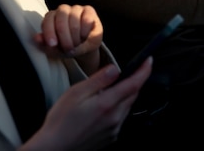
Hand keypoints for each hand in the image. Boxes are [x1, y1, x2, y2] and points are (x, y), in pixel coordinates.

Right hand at [19, 58, 152, 150]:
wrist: (54, 148)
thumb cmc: (61, 121)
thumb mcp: (77, 93)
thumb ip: (99, 80)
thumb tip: (115, 69)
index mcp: (107, 104)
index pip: (134, 84)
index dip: (144, 70)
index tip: (148, 60)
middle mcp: (114, 118)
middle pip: (133, 95)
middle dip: (134, 81)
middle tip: (130, 70)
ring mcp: (114, 129)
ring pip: (127, 106)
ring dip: (125, 95)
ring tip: (109, 89)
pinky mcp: (110, 137)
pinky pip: (120, 118)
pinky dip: (117, 108)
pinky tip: (102, 106)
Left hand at [34, 4, 102, 59]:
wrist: (86, 47)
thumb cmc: (69, 47)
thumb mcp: (57, 51)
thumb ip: (47, 46)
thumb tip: (36, 38)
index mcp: (51, 18)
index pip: (48, 20)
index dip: (49, 32)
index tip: (52, 44)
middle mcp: (62, 10)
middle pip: (61, 20)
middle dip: (64, 38)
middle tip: (68, 49)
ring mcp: (76, 8)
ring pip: (74, 19)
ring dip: (75, 36)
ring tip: (76, 44)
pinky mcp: (89, 10)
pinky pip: (86, 19)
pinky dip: (85, 31)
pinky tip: (84, 37)